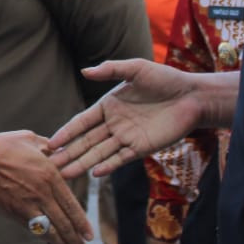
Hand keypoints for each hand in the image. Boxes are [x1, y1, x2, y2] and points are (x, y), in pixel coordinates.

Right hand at [0, 130, 91, 243]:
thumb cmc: (3, 145)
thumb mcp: (30, 139)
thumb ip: (49, 147)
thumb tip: (62, 151)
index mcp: (50, 175)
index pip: (72, 205)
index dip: (82, 223)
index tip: (89, 235)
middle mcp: (42, 194)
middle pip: (64, 223)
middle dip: (76, 240)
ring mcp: (27, 205)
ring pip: (50, 231)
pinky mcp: (13, 212)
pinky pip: (33, 229)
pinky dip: (44, 238)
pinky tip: (51, 243)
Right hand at [47, 60, 206, 178]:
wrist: (192, 97)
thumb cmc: (165, 79)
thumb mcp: (136, 69)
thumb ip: (111, 70)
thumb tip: (84, 71)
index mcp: (108, 106)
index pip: (82, 122)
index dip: (67, 132)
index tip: (51, 143)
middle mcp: (114, 124)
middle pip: (86, 141)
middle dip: (69, 153)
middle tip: (51, 166)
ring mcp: (127, 137)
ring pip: (100, 153)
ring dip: (83, 163)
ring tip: (66, 174)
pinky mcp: (142, 148)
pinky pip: (121, 159)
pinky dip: (108, 166)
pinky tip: (94, 173)